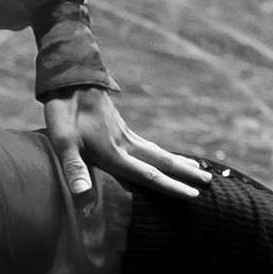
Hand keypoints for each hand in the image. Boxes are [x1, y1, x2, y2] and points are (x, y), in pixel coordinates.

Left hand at [43, 86, 210, 200]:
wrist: (70, 78)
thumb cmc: (64, 113)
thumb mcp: (62, 143)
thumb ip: (73, 169)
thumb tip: (81, 195)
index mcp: (115, 154)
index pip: (150, 175)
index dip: (171, 187)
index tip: (194, 195)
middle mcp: (126, 145)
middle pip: (162, 162)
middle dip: (186, 174)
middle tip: (210, 182)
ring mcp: (125, 134)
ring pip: (158, 151)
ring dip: (178, 162)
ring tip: (197, 168)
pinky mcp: (120, 126)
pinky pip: (148, 144)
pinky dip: (161, 153)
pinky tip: (161, 154)